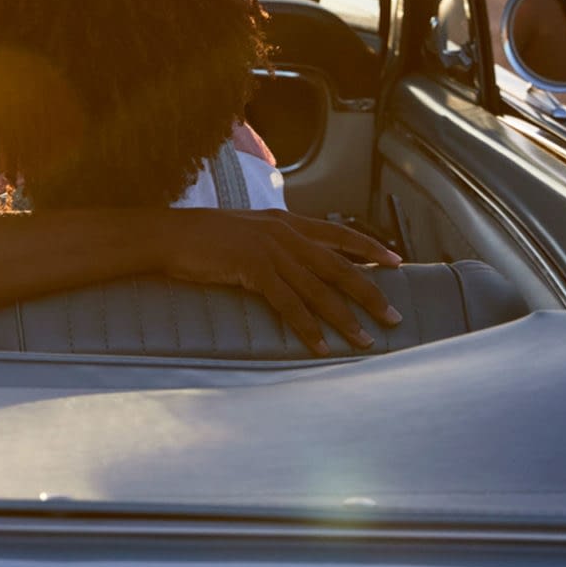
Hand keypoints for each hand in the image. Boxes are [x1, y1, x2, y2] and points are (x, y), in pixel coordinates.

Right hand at [146, 210, 400, 354]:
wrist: (169, 234)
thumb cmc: (202, 237)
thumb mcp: (246, 231)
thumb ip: (273, 242)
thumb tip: (293, 263)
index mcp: (286, 221)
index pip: (338, 234)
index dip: (369, 248)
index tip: (396, 262)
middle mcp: (285, 233)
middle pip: (339, 266)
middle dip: (370, 293)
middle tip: (394, 316)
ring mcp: (271, 251)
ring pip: (319, 290)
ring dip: (346, 319)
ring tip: (366, 340)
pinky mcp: (255, 269)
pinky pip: (289, 304)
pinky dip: (307, 328)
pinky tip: (320, 345)